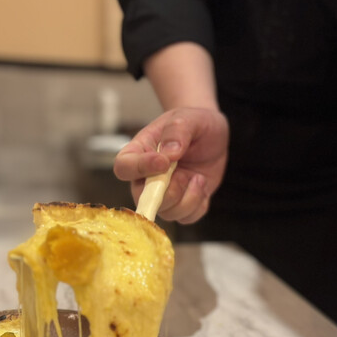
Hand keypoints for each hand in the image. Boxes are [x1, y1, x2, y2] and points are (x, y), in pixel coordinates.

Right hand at [114, 107, 228, 223]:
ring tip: (198, 178)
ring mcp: (165, 194)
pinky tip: (202, 184)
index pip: (124, 167)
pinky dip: (199, 205)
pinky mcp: (183, 204)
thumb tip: (169, 153)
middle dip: (168, 192)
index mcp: (140, 152)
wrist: (212, 135)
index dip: (140, 169)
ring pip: (167, 212)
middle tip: (186, 176)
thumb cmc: (193, 123)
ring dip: (187, 199)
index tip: (164, 162)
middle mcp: (147, 178)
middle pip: (143, 198)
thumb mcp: (189, 118)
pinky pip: (186, 218)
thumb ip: (177, 131)